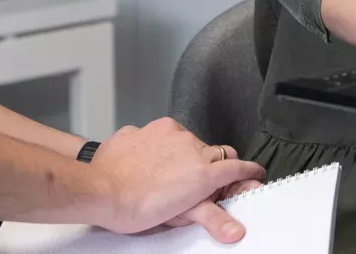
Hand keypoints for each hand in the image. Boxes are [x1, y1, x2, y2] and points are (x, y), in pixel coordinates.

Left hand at [89, 118, 264, 241]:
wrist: (101, 188)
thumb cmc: (136, 207)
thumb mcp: (178, 216)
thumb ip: (212, 218)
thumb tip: (236, 230)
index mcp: (202, 170)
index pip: (236, 166)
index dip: (248, 171)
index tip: (254, 174)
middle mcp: (191, 145)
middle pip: (216, 153)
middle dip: (215, 167)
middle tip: (204, 186)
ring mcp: (171, 133)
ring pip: (191, 142)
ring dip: (188, 156)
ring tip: (172, 177)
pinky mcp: (152, 126)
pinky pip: (167, 135)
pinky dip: (167, 147)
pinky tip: (154, 163)